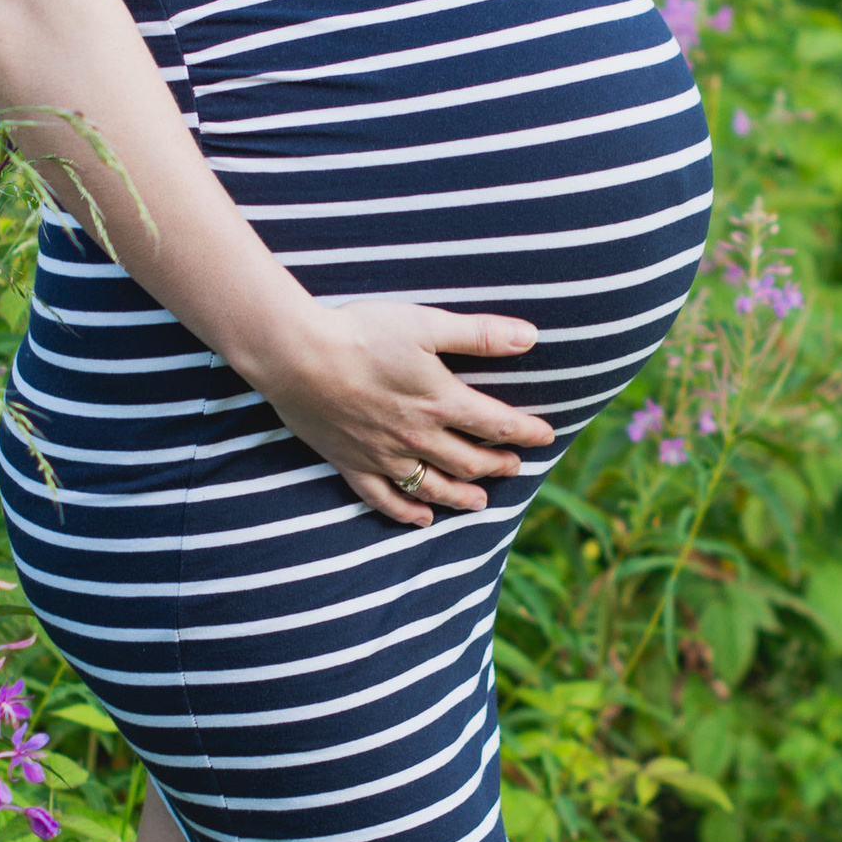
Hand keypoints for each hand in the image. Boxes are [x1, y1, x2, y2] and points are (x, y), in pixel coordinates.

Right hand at [250, 302, 555, 525]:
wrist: (297, 356)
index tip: (545, 436)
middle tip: (514, 467)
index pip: (497, 424)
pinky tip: (423, 518)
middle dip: (497, 465)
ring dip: (462, 496)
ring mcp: (384, 455)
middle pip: (469, 461)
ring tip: (481, 502)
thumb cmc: (362, 332)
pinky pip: (385, 499)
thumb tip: (531, 337)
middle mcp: (418, 436)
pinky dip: (407, 512)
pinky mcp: (351, 463)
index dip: (526, 432)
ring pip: (433, 486)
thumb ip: (479, 334)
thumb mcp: (427, 323)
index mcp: (441, 401)